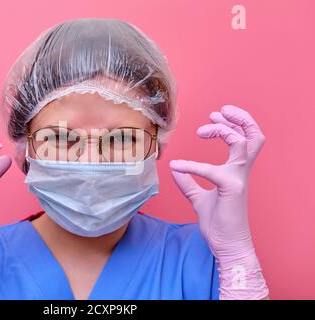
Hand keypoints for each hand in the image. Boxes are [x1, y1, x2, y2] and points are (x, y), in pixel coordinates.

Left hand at [169, 104, 268, 298]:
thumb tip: (174, 170)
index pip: (245, 140)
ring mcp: (238, 179)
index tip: (213, 119)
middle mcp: (240, 172)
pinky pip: (212, 170)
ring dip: (224, 130)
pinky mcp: (230, 190)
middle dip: (239, 118)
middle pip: (253, 135)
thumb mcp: (199, 199)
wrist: (227, 246)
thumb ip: (189, 184)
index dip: (233, 124)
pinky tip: (178, 166)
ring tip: (204, 128)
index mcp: (236, 172)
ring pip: (244, 143)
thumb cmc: (218, 223)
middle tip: (218, 112)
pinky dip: (193, 166)